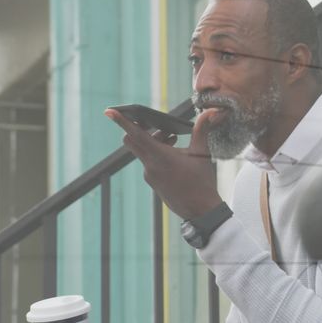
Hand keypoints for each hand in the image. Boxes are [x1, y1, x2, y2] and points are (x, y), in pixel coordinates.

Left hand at [104, 108, 224, 219]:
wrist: (201, 211)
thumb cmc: (202, 182)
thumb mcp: (202, 153)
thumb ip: (202, 130)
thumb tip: (211, 112)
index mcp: (160, 156)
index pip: (135, 134)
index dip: (121, 121)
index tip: (109, 111)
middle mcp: (150, 165)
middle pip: (131, 141)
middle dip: (140, 129)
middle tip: (157, 126)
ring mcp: (149, 175)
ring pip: (141, 151)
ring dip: (152, 141)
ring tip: (173, 140)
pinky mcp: (153, 182)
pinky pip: (147, 162)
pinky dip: (156, 154)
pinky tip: (173, 155)